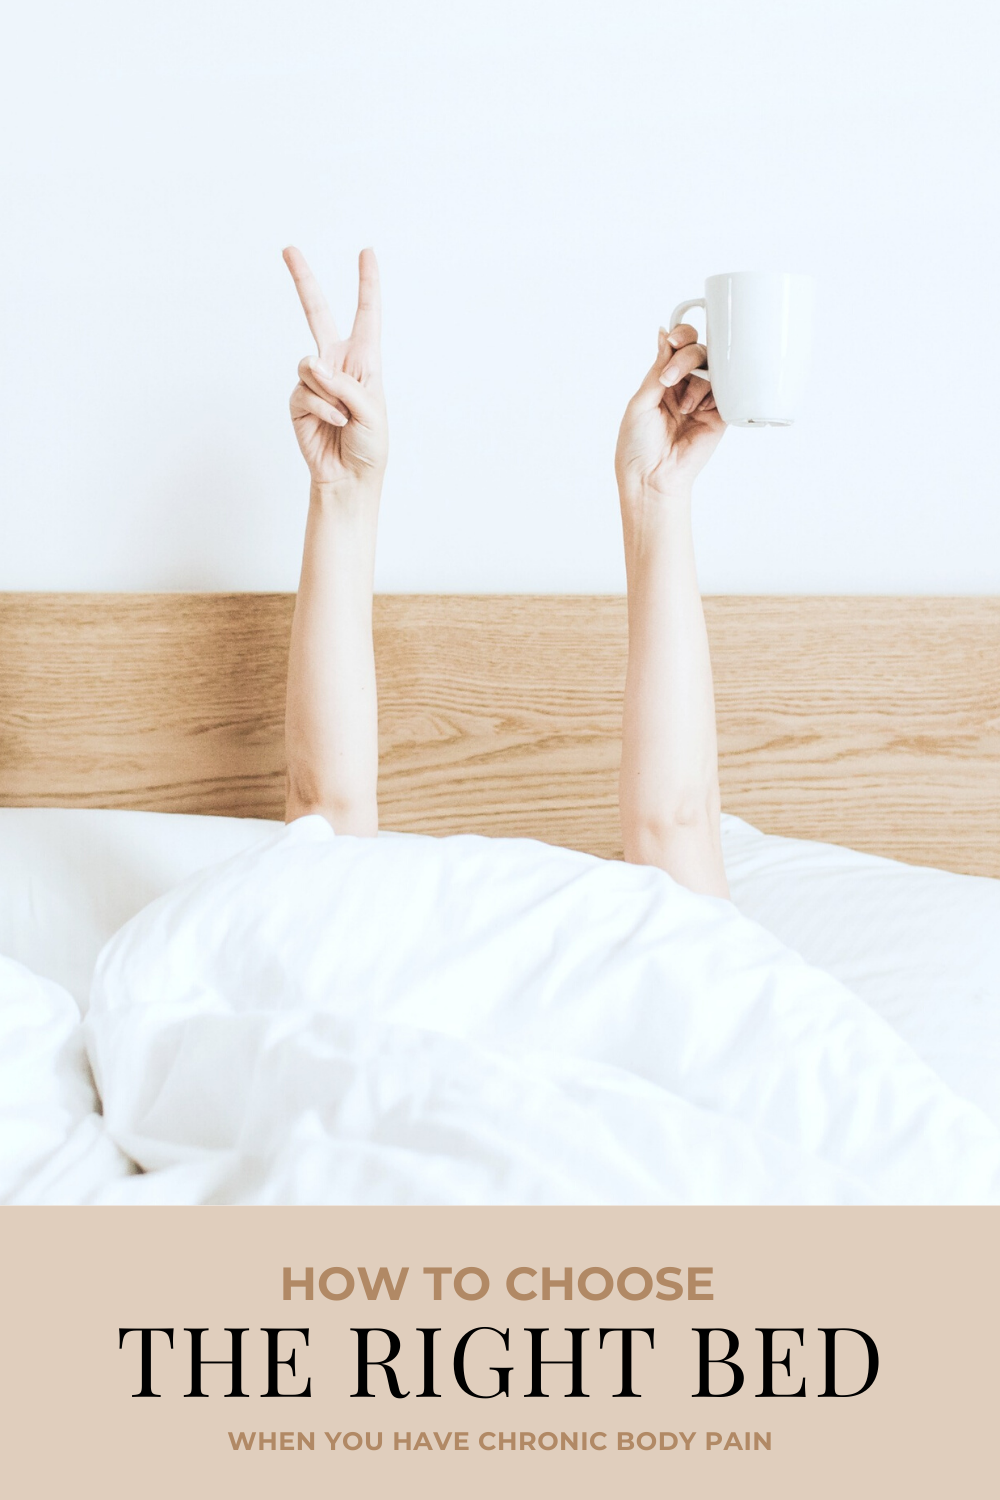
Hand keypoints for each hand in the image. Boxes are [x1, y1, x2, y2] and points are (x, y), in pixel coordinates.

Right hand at [284, 246, 388, 491]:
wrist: (349, 476)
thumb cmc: (370, 445)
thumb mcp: (372, 411)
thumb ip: (346, 384)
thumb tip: (313, 367)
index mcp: (364, 360)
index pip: (366, 315)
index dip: (367, 284)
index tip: (367, 252)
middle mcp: (337, 363)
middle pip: (316, 313)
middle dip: (303, 280)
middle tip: (288, 249)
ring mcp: (315, 380)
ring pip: (309, 364)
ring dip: (329, 391)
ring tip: (343, 415)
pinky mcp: (298, 399)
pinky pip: (305, 390)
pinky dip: (322, 408)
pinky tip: (334, 423)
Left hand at [615, 324, 724, 501]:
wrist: (652, 476)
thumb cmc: (638, 444)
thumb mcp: (641, 401)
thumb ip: (657, 368)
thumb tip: (664, 333)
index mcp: (663, 380)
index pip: (678, 347)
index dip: (681, 337)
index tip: (674, 341)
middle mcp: (685, 387)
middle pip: (699, 352)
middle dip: (686, 359)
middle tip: (669, 380)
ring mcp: (703, 400)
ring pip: (713, 369)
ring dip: (698, 382)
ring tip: (684, 408)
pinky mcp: (719, 416)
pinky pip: (727, 392)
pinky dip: (714, 393)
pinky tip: (699, 410)